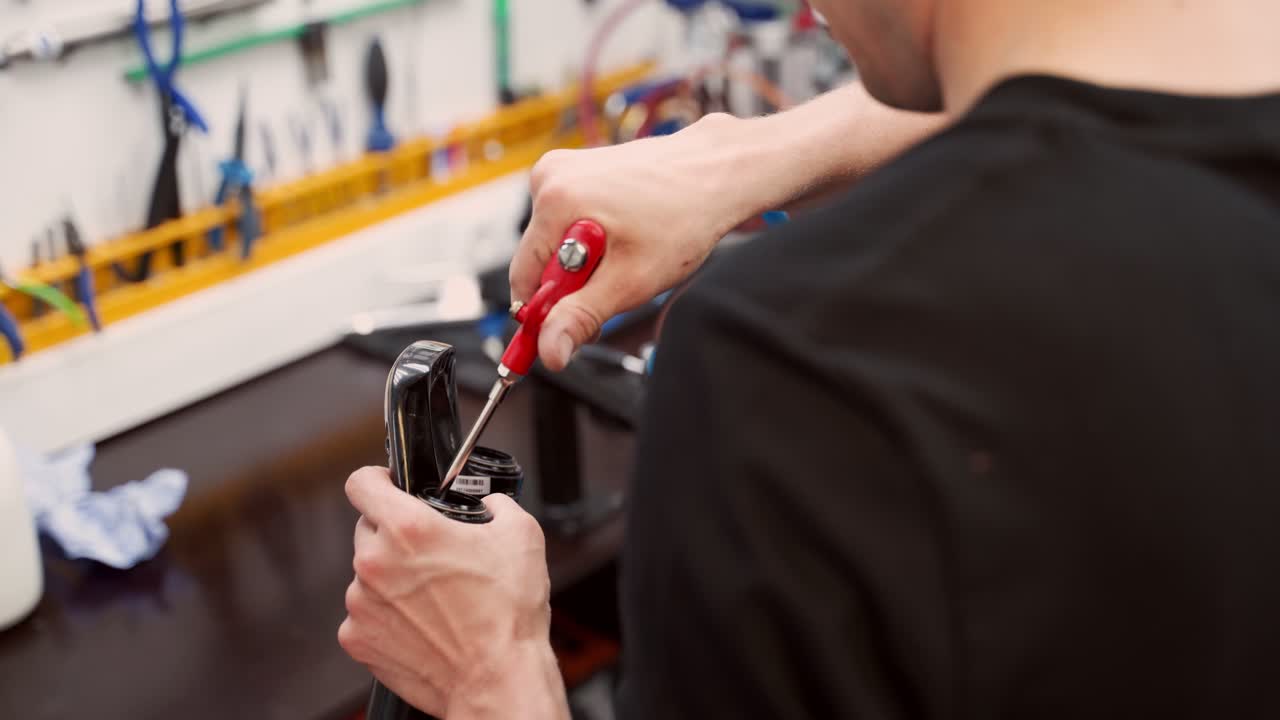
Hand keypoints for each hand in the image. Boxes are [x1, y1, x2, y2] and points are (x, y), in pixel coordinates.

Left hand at [338, 467, 567, 718]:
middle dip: (396, 536)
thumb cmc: (507, 616)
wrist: (497, 679)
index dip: (377, 479)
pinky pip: (366, 614)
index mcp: (408, 529)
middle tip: (432, 554)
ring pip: (368, 575)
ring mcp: (362, 604)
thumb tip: (490, 504)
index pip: (361, 483)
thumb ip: (497, 505)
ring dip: (392, 578)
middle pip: (369, 530)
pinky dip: (388, 615)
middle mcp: (376, 563)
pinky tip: (422, 622)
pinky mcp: (359, 639)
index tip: (387, 486)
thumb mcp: (521, 535)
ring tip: (433, 597)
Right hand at [511, 113, 759, 370]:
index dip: (547, 312)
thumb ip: (582, 317)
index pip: (524, 278)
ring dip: (585, 262)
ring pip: (556, 242)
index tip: (569, 330)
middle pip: (540, 258)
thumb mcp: (631, 280)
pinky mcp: (578, 168)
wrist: (716, 173)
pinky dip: (592, 238)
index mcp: (555, 200)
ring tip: (628, 252)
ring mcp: (564, 169)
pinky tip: (626, 232)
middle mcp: (551, 176)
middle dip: (573, 284)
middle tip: (617, 285)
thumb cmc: (683, 216)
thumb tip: (549, 352)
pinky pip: (569, 221)